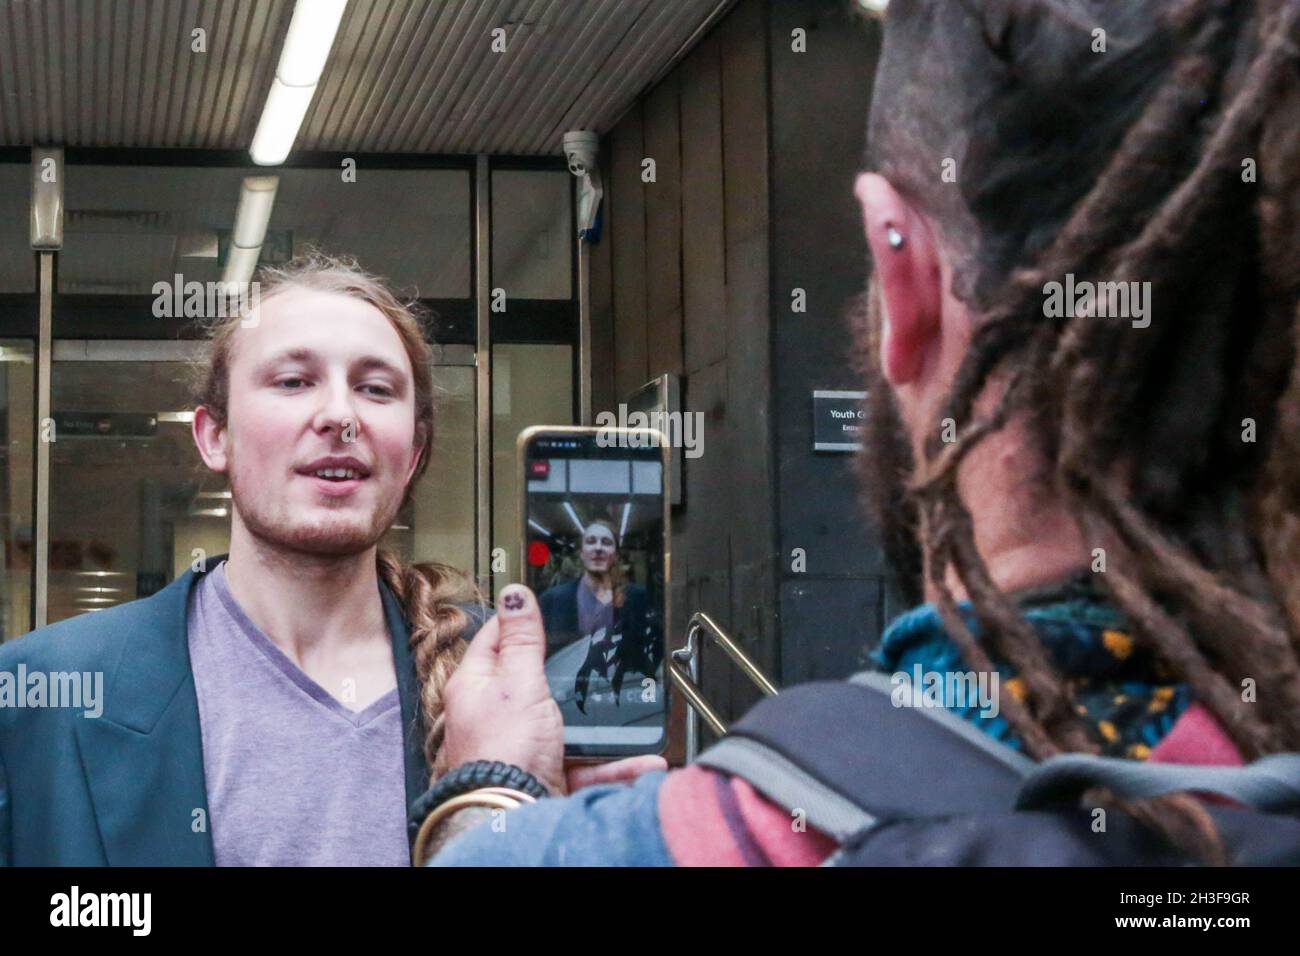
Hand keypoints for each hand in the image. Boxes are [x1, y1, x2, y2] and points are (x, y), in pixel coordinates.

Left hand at [440, 584, 667, 795]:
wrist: (511, 819)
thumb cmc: (502, 752)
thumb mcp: (518, 682)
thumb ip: (522, 639)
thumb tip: (515, 593)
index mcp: (477, 685)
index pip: (494, 639)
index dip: (517, 620)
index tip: (539, 605)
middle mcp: (495, 716)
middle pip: (533, 682)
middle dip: (568, 677)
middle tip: (591, 659)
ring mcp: (520, 747)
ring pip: (566, 727)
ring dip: (600, 726)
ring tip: (629, 718)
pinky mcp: (543, 776)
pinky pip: (585, 765)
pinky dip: (614, 764)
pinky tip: (643, 760)